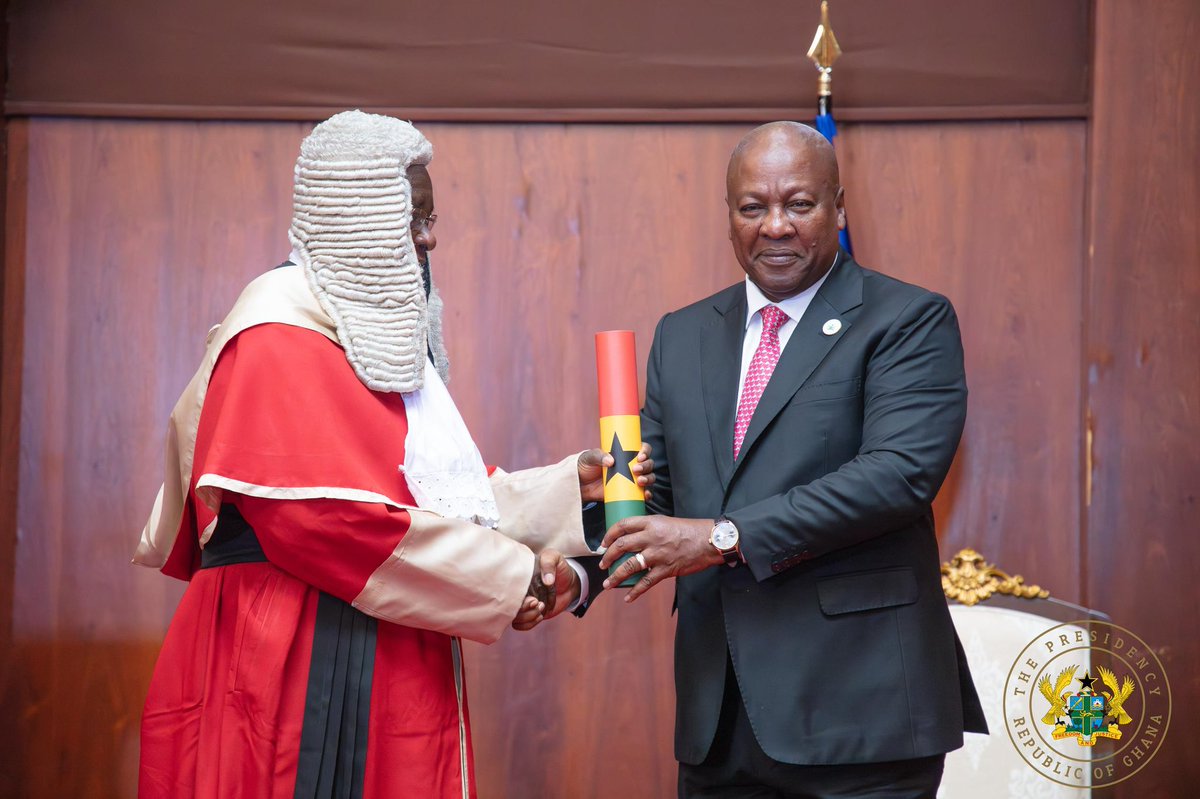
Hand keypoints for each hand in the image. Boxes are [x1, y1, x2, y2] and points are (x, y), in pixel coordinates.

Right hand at [512, 548, 579, 630]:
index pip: (509, 589)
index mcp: (519, 576)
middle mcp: (517, 590)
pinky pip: (520, 625)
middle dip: (524, 609)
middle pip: (509, 606)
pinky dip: (529, 624)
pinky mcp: (527, 613)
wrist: (570, 583)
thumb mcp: (555, 558)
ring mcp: (521, 603)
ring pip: (514, 618)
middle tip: (539, 603)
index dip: (519, 598)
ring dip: (528, 617)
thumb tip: (547, 580)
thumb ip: (549, 563)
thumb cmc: (560, 568)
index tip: (534, 599)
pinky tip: (540, 616)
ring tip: (542, 607)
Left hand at [578, 443, 654, 502]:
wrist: (580, 485)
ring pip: (649, 477)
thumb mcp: (589, 457)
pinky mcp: (630, 493)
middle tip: (635, 470)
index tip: (639, 456)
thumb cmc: (585, 466)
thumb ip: (598, 456)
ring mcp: (632, 479)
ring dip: (649, 479)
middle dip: (646, 466)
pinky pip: (644, 493)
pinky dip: (648, 494)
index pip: (642, 448)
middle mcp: (632, 465)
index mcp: (625, 453)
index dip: (645, 451)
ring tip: (640, 482)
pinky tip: (646, 495)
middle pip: (648, 463)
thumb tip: (610, 461)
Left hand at [598, 516, 721, 602]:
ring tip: (608, 583)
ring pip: (630, 566)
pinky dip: (635, 592)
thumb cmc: (689, 530)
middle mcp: (652, 537)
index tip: (604, 543)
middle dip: (608, 556)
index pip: (623, 525)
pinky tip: (628, 598)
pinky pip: (646, 582)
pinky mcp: (666, 569)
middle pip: (622, 545)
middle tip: (602, 563)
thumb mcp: (666, 522)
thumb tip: (633, 538)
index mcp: (651, 523)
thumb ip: (649, 528)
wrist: (709, 541)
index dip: (609, 534)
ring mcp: (658, 554)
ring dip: (616, 576)